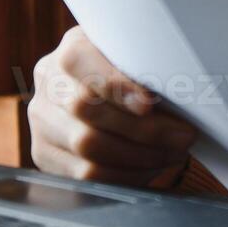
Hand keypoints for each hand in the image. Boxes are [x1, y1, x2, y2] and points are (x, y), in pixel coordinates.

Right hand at [28, 27, 197, 186]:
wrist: (99, 96)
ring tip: (173, 152)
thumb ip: (146, 64)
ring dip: (140, 156)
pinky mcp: (45, 156)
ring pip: (87, 147)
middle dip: (143, 129)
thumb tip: (185, 87)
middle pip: (86, 110)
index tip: (147, 104)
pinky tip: (151, 168)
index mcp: (71, 50)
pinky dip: (126, 174)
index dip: (113, 86)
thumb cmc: (130, 75)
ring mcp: (42, 122)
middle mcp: (49, 84)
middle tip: (183, 136)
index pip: (79, 62)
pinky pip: (85, 175)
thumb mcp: (133, 59)